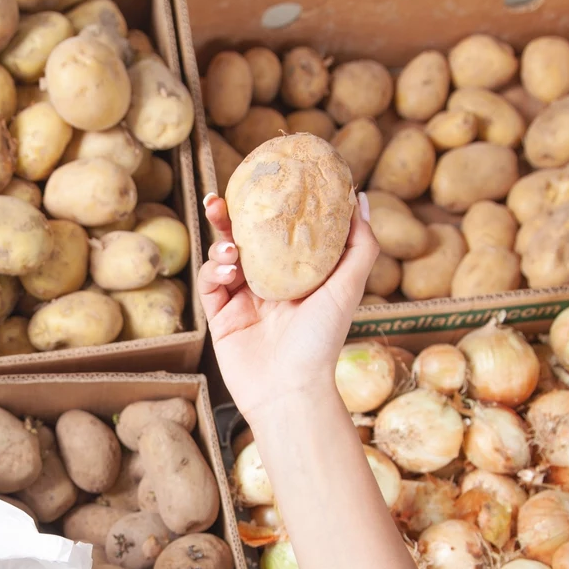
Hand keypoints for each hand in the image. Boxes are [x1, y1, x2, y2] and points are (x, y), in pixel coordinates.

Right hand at [197, 192, 379, 424]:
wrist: (289, 390)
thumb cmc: (323, 341)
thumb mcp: (348, 287)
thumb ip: (359, 244)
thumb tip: (359, 196)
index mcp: (298, 275)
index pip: (280, 231)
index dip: (268, 205)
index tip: (263, 179)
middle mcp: (269, 284)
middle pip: (243, 238)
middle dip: (228, 217)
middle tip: (220, 199)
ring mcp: (242, 299)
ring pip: (221, 258)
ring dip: (221, 245)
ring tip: (229, 247)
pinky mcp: (220, 317)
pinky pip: (208, 284)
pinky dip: (212, 271)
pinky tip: (225, 270)